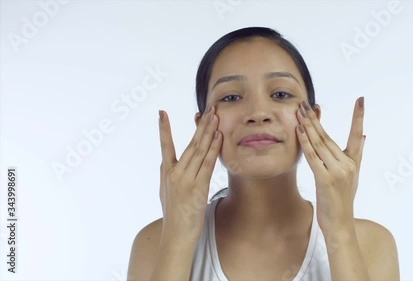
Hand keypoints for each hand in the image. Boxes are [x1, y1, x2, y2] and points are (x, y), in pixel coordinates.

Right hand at [158, 105, 221, 242]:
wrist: (176, 236)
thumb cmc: (174, 216)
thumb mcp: (166, 192)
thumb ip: (168, 175)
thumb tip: (166, 162)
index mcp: (166, 173)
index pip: (165, 146)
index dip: (164, 129)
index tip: (161, 112)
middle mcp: (175, 174)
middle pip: (190, 144)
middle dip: (200, 124)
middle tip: (208, 109)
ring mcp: (186, 180)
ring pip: (199, 151)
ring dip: (208, 132)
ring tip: (214, 116)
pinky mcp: (198, 188)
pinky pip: (207, 164)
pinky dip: (213, 149)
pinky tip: (218, 137)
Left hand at [296, 97, 365, 235]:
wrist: (340, 226)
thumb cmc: (342, 201)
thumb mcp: (353, 176)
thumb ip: (357, 154)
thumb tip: (364, 135)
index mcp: (353, 163)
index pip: (357, 135)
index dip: (359, 116)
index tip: (361, 100)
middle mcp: (347, 165)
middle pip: (328, 137)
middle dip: (316, 118)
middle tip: (306, 102)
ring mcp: (337, 172)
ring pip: (320, 144)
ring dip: (308, 126)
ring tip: (300, 111)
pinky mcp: (325, 180)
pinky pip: (313, 157)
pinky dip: (306, 142)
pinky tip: (300, 130)